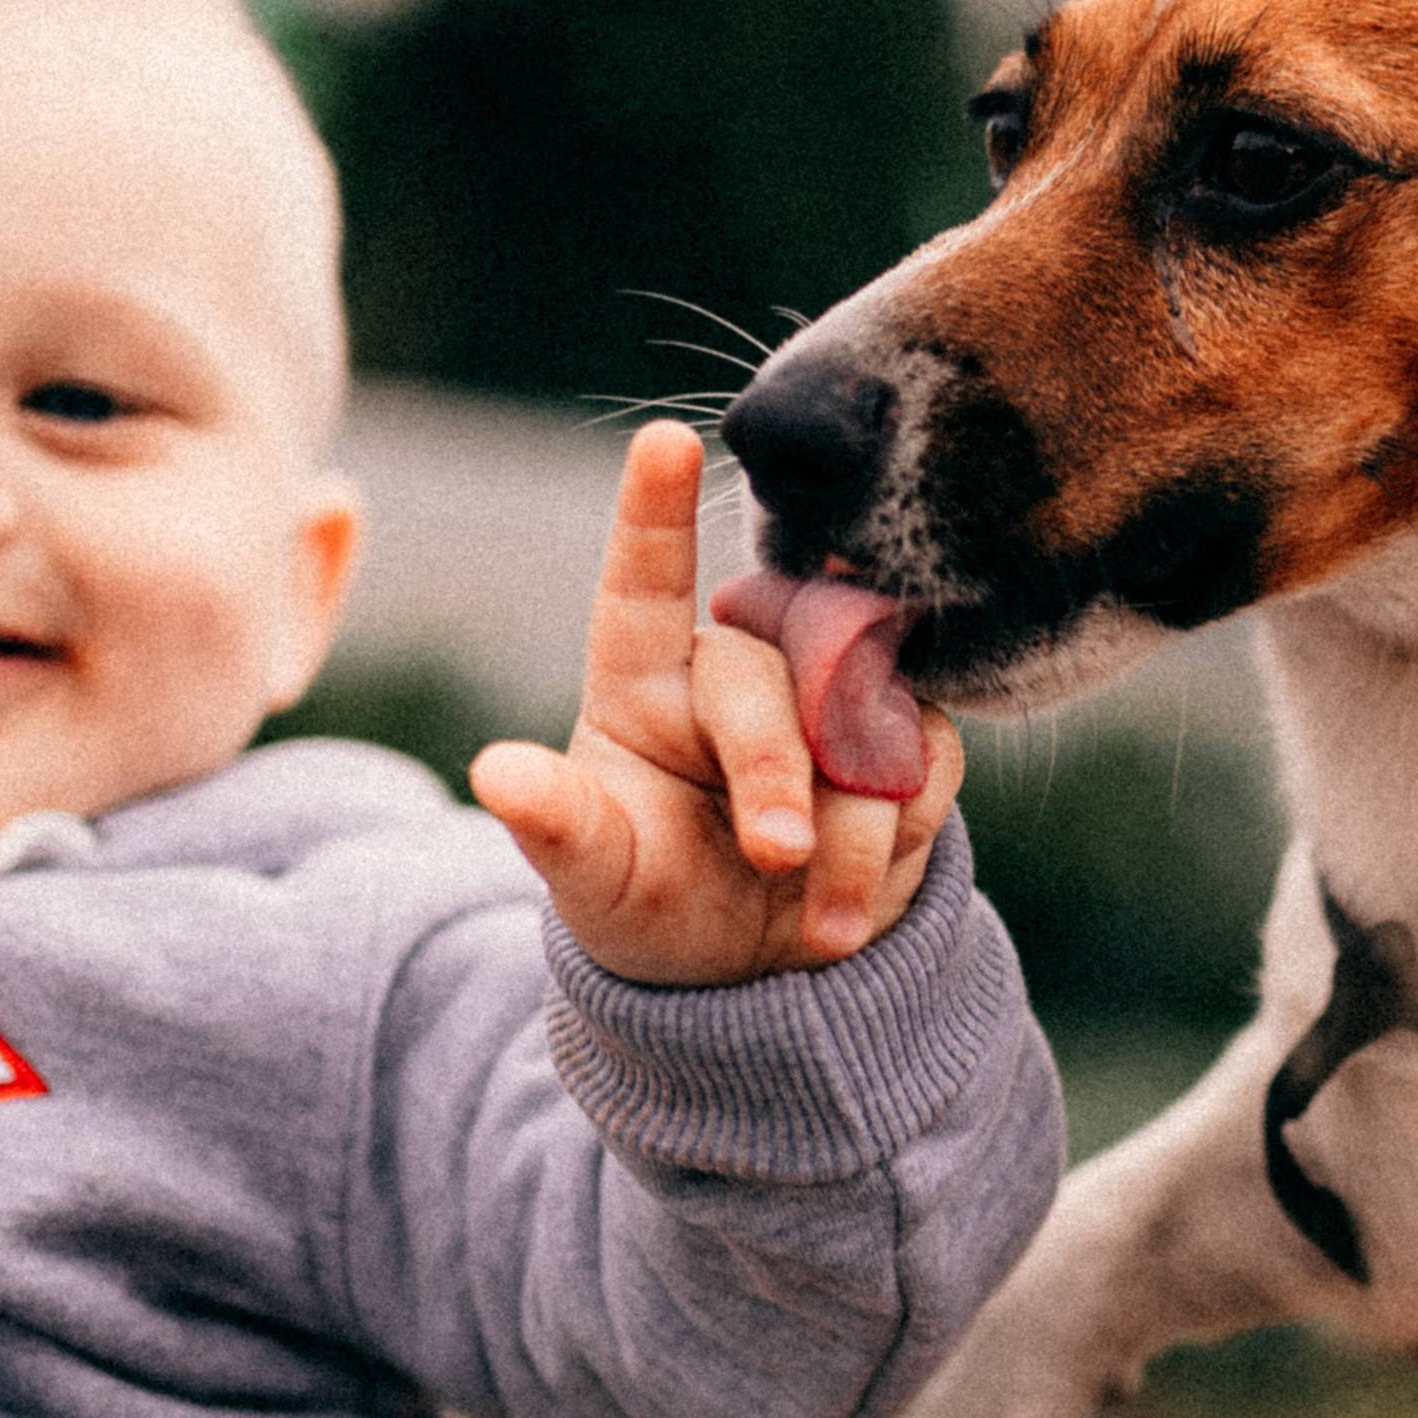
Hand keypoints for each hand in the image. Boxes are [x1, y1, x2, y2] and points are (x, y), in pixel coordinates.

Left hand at [472, 420, 964, 980]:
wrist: (754, 976)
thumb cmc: (654, 908)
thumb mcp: (598, 882)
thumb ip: (558, 828)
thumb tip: (494, 774)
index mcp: (641, 681)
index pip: (643, 583)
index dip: (654, 512)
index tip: (664, 441)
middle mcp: (738, 669)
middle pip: (769, 678)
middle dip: (776, 772)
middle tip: (776, 858)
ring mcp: (828, 702)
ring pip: (858, 725)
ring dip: (847, 837)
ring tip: (817, 927)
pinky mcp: (903, 743)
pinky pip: (923, 763)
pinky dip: (897, 841)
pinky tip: (855, 899)